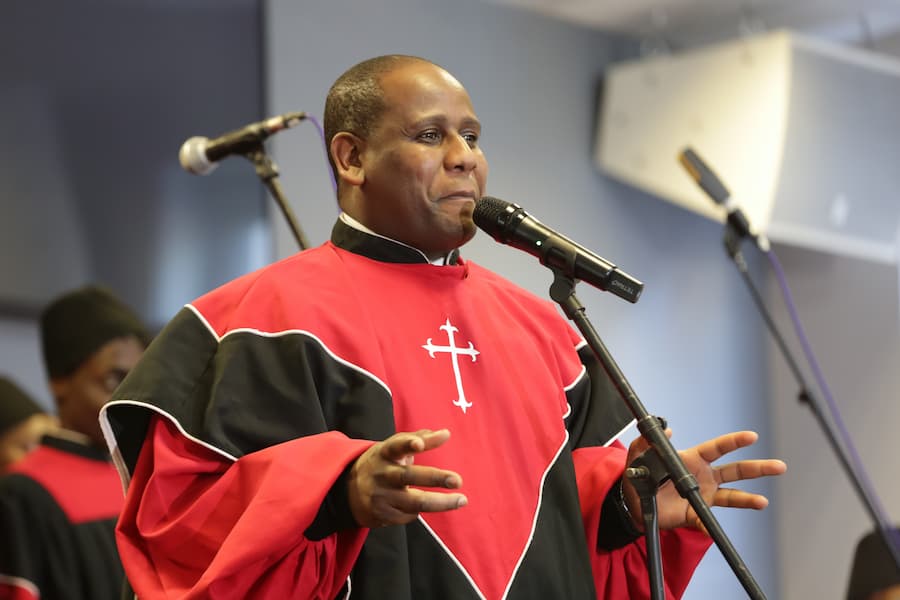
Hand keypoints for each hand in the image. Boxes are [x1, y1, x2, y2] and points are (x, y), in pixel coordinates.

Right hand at [348, 429, 466, 528]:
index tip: (418, 444)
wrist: (347, 491)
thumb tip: (446, 433)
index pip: (395, 446)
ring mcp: (381, 496)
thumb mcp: (393, 448)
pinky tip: (429, 506)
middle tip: (458, 480)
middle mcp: (382, 474)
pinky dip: (421, 511)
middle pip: (409, 476)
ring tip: (461, 499)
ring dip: (441, 503)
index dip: (407, 444)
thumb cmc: (381, 464)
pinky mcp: (382, 514)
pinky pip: (409, 515)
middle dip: (435, 478)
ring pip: (415, 502)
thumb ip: (419, 439)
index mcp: (384, 453)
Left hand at [623, 430, 786, 531]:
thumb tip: (668, 430)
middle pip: (736, 470)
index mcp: (693, 459)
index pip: (718, 448)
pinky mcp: (696, 513)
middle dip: (758, 468)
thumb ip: (646, 442)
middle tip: (779, 466)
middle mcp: (704, 476)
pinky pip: (706, 520)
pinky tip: (710, 528)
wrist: (634, 504)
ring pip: (732, 495)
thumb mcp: (638, 457)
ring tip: (762, 502)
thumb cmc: (639, 476)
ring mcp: (703, 495)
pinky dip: (708, 525)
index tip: (752, 436)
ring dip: (749, 499)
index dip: (735, 441)